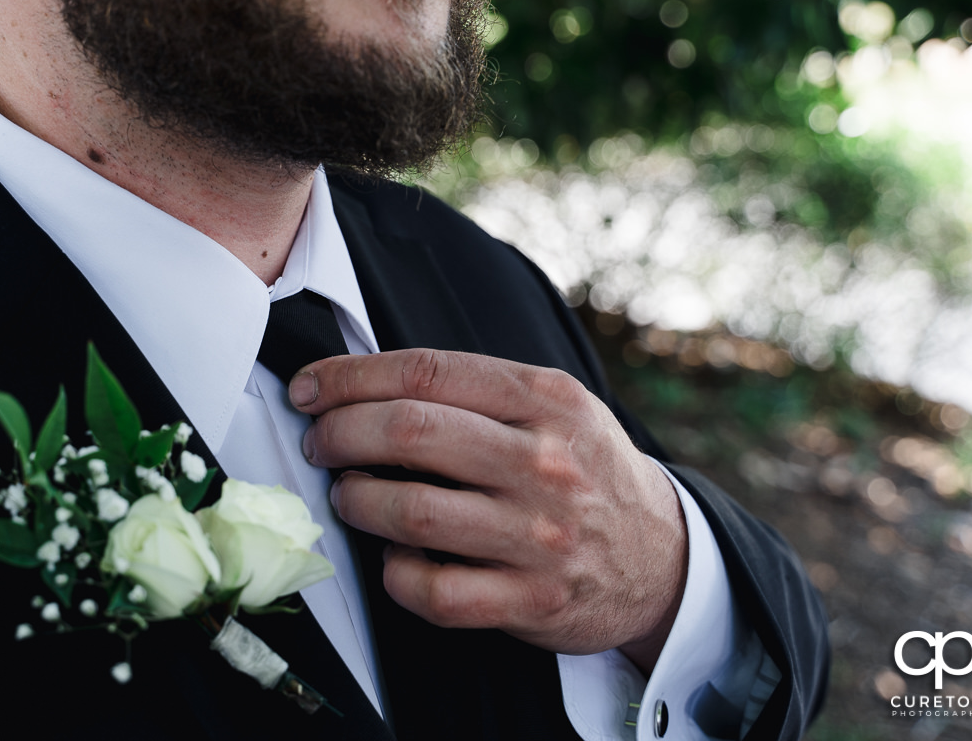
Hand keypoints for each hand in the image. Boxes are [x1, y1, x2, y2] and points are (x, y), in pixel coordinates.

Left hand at [289, 349, 687, 672]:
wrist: (661, 554)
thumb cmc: (586, 470)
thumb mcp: (554, 406)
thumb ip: (475, 390)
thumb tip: (362, 383)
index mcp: (546, 400)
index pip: (426, 372)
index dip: (350, 378)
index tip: (310, 389)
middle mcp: (545, 462)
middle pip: (410, 433)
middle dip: (340, 434)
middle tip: (319, 443)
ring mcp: (539, 535)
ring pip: (412, 512)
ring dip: (357, 500)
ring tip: (349, 494)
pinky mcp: (531, 599)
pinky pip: (434, 591)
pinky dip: (396, 574)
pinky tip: (395, 557)